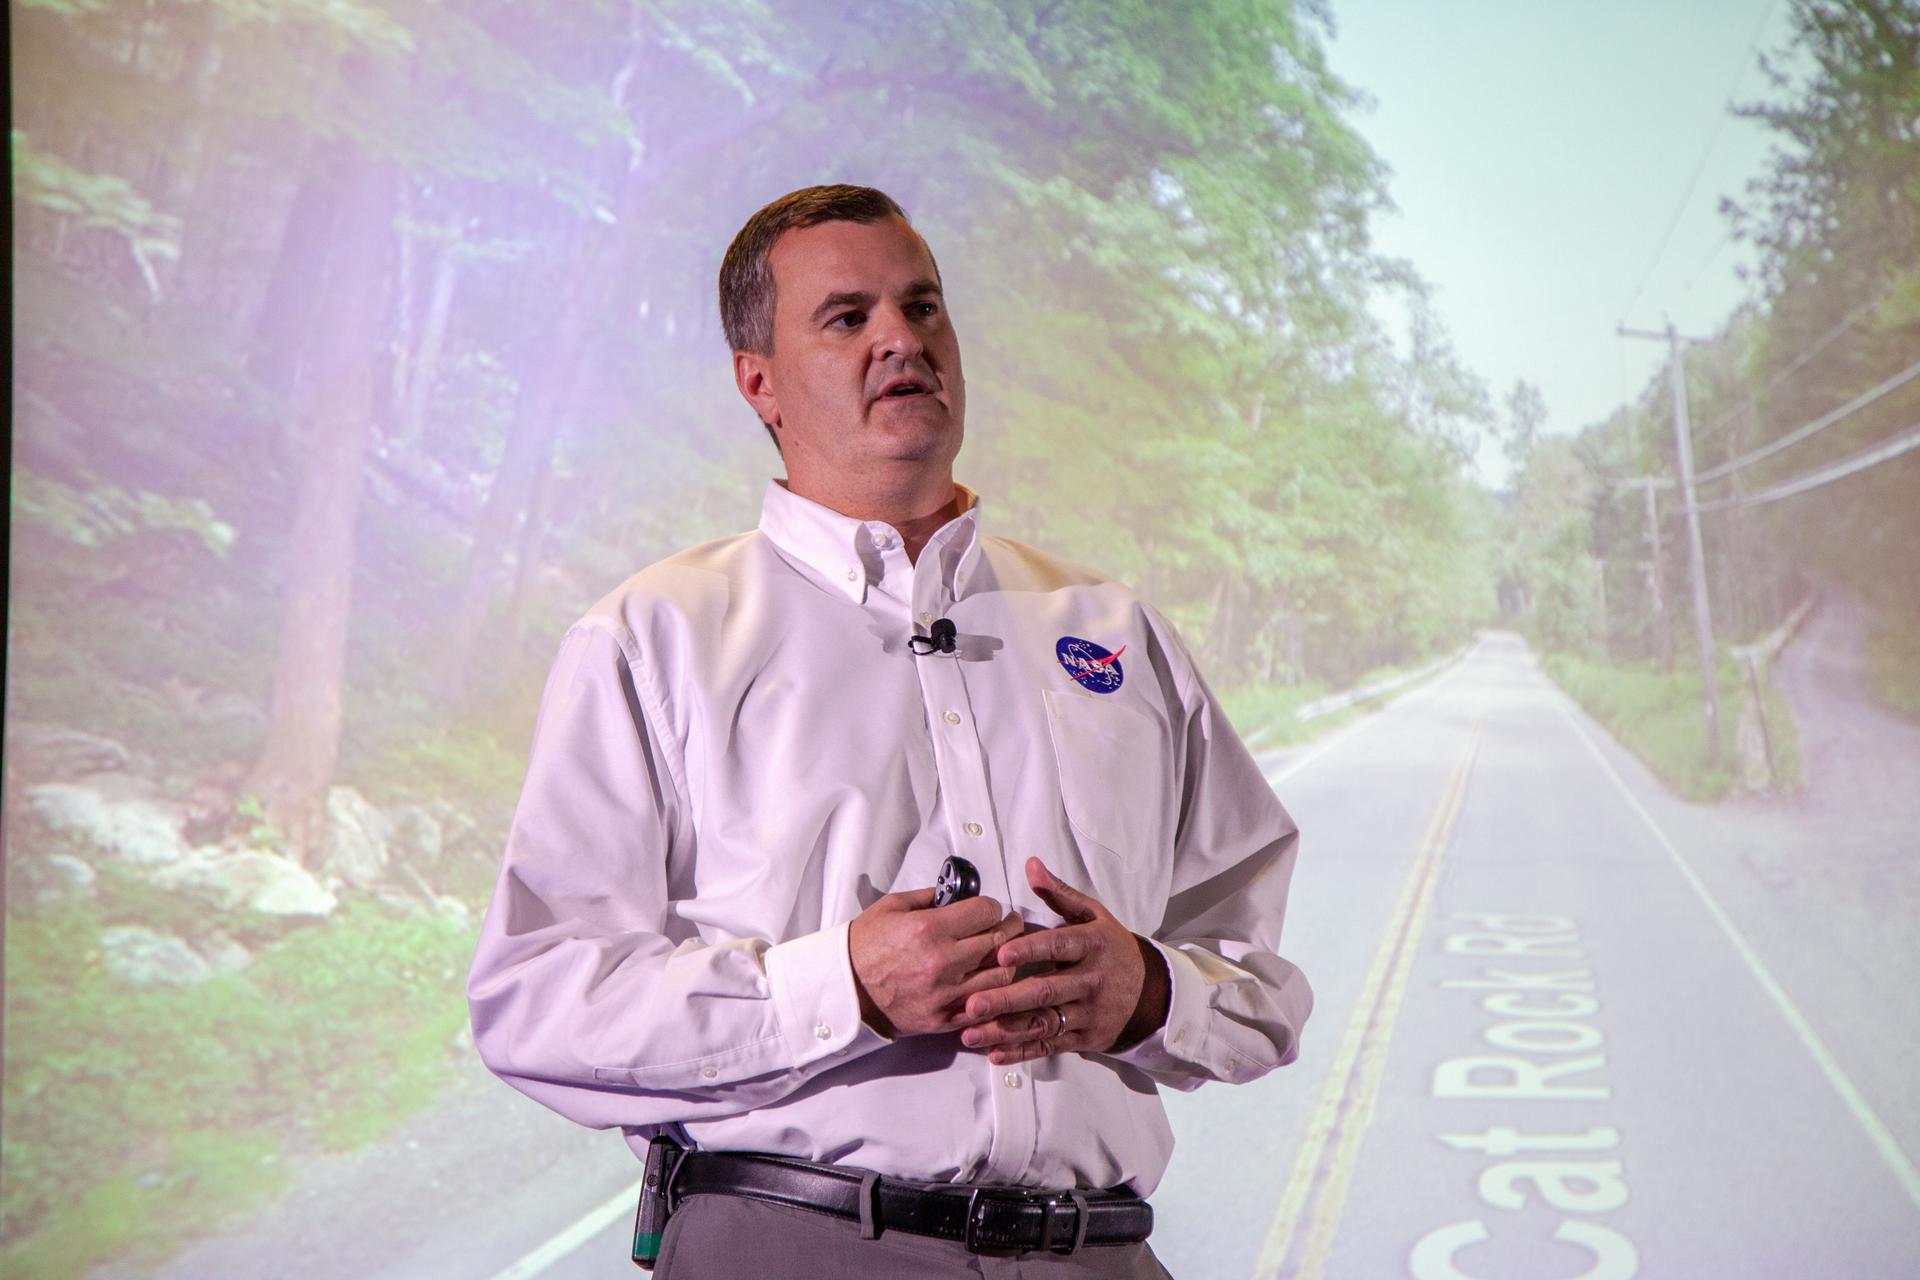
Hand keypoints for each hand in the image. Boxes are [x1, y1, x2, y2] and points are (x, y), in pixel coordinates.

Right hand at [849, 889, 1023, 1037]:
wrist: (843, 988)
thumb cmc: (864, 946)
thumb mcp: (893, 907)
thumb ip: (931, 897)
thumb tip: (960, 894)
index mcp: (929, 930)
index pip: (986, 912)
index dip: (992, 907)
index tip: (990, 909)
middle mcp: (941, 962)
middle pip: (999, 942)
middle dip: (1008, 929)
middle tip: (1008, 925)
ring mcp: (944, 994)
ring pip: (1000, 977)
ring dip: (1006, 962)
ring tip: (1002, 954)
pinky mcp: (942, 1019)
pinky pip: (984, 1008)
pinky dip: (994, 995)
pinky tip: (991, 983)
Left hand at [960, 858, 1169, 1064]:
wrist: (1151, 993)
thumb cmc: (1111, 949)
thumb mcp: (1094, 916)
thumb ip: (1059, 894)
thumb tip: (1031, 865)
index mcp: (1092, 945)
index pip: (1059, 946)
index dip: (1031, 950)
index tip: (1000, 953)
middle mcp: (1091, 981)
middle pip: (1046, 991)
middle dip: (1007, 999)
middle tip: (972, 1004)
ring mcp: (1088, 1014)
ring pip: (1044, 1023)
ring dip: (1006, 1031)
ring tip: (971, 1034)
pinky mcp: (1084, 1039)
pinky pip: (1050, 1045)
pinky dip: (1022, 1052)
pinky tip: (994, 1054)